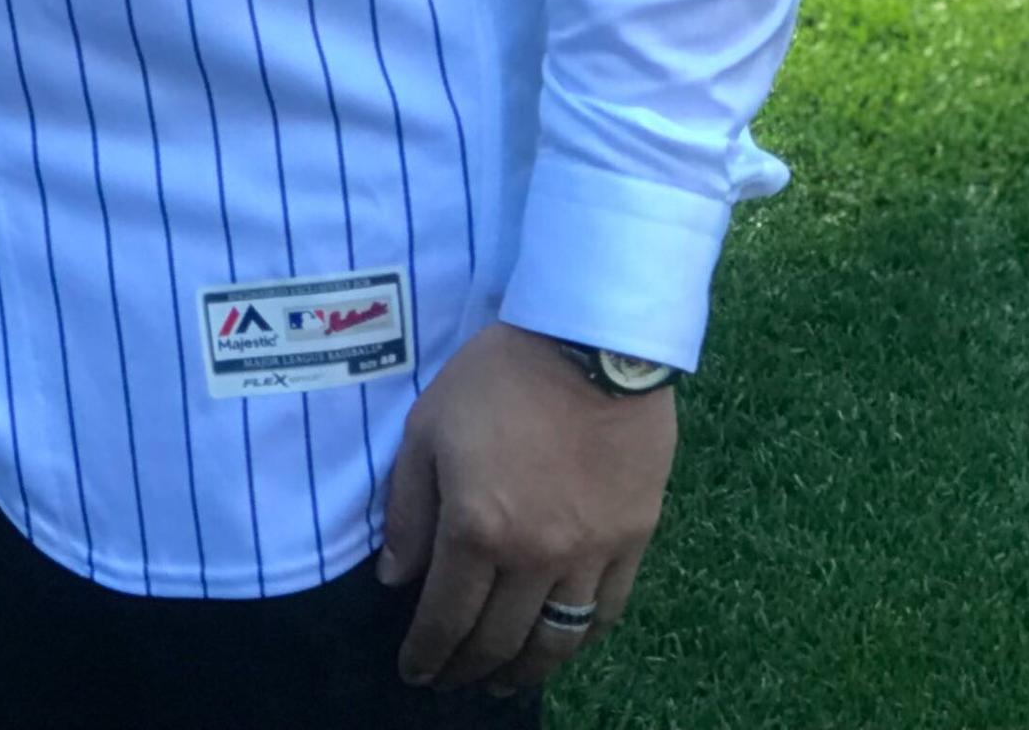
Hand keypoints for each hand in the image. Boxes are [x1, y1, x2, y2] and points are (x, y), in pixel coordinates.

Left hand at [375, 326, 675, 694]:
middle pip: (498, 639)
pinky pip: (606, 610)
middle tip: (450, 683)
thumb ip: (408, 509)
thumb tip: (395, 579)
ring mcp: (589, 552)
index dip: (427, 653)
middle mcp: (534, 555)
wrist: (591, 344)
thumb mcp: (428, 429)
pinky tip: (562, 645)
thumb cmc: (498, 378)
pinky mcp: (633, 540)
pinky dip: (581, 639)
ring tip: (503, 684)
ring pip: (556, 640)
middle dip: (467, 670)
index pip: (446, 615)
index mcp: (477, 528)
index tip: (414, 671)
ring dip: (525, 671)